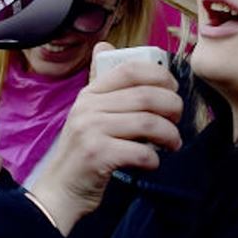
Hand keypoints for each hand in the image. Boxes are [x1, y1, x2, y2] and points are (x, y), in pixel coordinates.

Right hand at [28, 42, 182, 234]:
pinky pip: (140, 151)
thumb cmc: (82, 153)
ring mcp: (91, 131)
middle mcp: (88, 108)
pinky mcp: (97, 155)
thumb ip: (102, 86)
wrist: (59, 191)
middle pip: (146, 96)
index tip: (173, 89)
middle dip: (173, 107)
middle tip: (177, 120)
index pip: (130, 69)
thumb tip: (104, 45)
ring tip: (173, 143)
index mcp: (89, 93)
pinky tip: (151, 162)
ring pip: (148, 123)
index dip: (160, 75)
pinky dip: (154, 159)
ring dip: (169, 135)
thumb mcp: (86, 114)